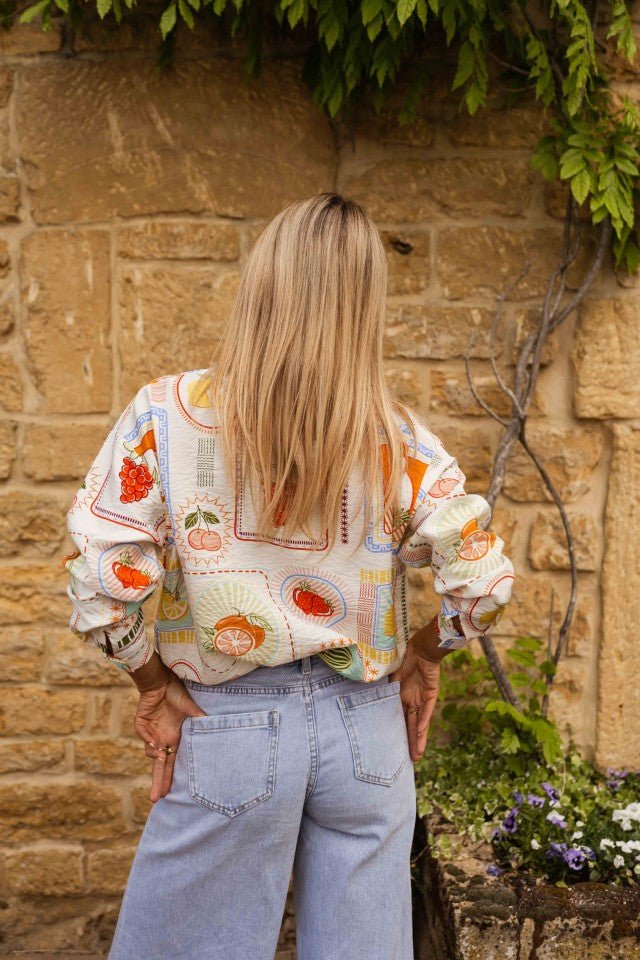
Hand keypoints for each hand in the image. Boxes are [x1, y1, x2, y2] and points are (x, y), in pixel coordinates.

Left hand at [134, 673, 206, 802]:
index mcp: (175, 739)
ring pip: (151, 753)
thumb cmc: (177, 694)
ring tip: (161, 756)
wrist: (162, 681)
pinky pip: (144, 736)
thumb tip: (216, 731)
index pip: (171, 764)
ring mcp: (151, 733)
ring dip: (155, 757)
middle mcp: (163, 739)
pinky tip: (155, 744)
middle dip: (158, 782)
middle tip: (155, 800)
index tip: (168, 795)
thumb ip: (200, 720)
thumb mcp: (191, 709)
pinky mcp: (142, 725)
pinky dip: (148, 741)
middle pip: (159, 766)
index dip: (169, 778)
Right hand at [390, 643, 441, 762]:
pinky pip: (427, 710)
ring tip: (417, 755)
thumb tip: (368, 700)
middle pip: (410, 726)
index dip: (397, 733)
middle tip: (410, 761)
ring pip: (419, 723)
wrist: (421, 646)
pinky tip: (420, 733)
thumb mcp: (391, 676)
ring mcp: (421, 699)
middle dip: (409, 743)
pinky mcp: (431, 694)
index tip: (394, 749)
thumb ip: (384, 689)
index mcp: (400, 697)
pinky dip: (423, 721)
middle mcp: (411, 701)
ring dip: (418, 738)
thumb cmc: (405, 657)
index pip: (399, 720)